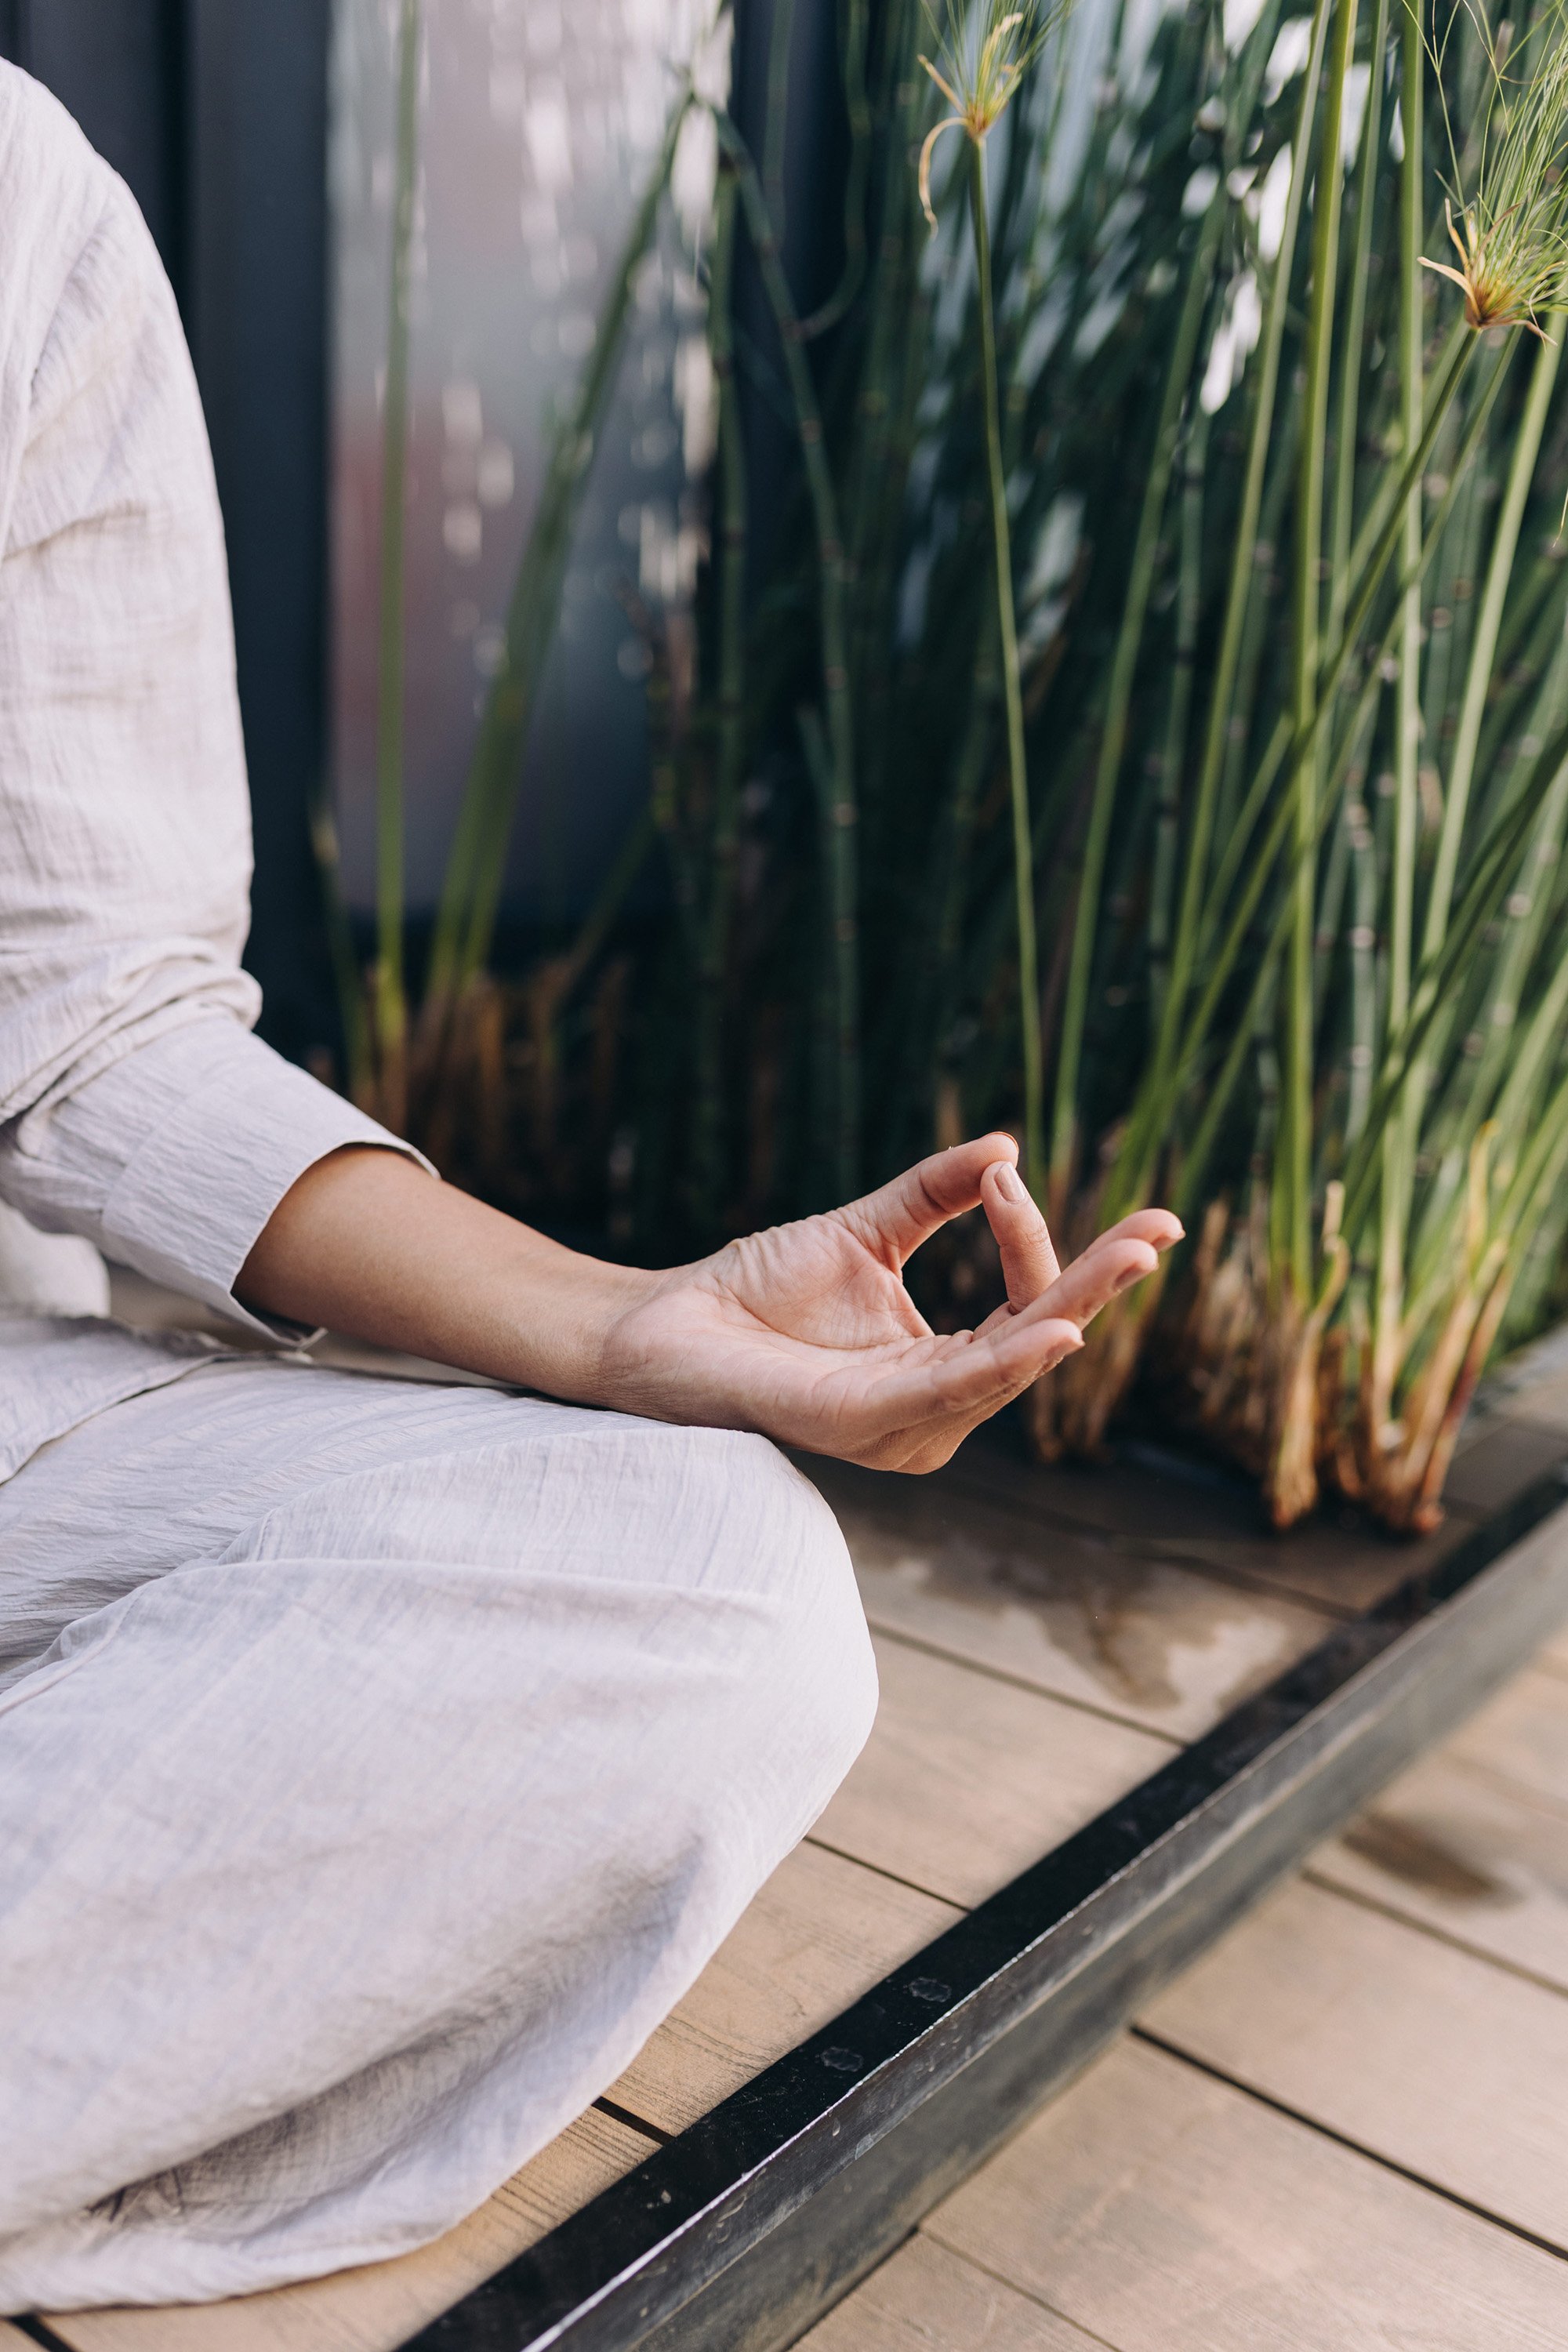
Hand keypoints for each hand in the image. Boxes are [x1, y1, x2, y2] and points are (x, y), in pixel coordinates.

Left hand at [594, 1133, 1180, 1471]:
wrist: (662, 1321)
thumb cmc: (754, 1290)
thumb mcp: (865, 1231)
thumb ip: (933, 1195)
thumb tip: (1006, 1145)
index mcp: (941, 1366)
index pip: (1024, 1309)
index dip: (1041, 1245)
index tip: (1009, 1173)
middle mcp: (934, 1408)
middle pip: (1038, 1342)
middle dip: (1100, 1285)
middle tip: (1159, 1230)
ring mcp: (901, 1425)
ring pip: (1007, 1369)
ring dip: (1069, 1312)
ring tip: (1125, 1259)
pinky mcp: (861, 1427)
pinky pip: (949, 1395)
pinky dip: (1008, 1363)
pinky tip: (1055, 1331)